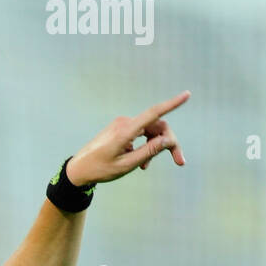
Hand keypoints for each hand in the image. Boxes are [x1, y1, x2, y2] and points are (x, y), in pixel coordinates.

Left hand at [66, 91, 189, 186]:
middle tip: (180, 161)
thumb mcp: (127, 165)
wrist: (78, 170)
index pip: (154, 113)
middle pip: (157, 127)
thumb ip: (149, 152)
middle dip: (169, 143)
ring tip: (146, 166)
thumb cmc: (100, 169)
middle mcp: (125, 123)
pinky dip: (144, 146)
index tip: (187, 95)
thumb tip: (168, 140)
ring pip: (149, 132)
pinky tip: (140, 162)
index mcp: (126, 131)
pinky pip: (140, 134)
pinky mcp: (120, 129)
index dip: (172, 104)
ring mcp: (122, 125)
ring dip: (154, 147)